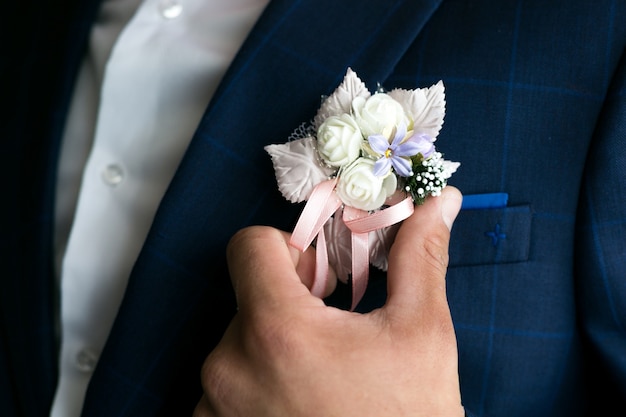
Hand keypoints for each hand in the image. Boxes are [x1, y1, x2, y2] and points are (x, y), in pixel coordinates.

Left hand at [194, 187, 463, 416]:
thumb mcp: (422, 335)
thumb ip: (420, 257)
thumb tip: (439, 203)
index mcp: (276, 330)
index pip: (248, 244)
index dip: (287, 245)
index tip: (319, 272)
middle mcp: (228, 367)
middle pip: (248, 295)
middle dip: (291, 300)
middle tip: (335, 330)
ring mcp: (214, 407)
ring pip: (239, 341)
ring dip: (276, 345)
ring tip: (321, 377)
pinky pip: (228, 384)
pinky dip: (260, 382)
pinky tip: (302, 405)